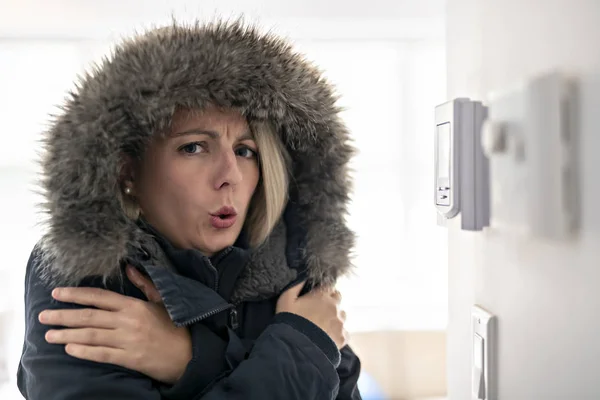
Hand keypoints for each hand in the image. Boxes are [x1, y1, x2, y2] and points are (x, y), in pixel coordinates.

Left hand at [39, 265, 191, 383]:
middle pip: (89, 317)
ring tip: (49, 335)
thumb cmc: (176, 326)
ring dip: (67, 336)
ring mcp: (128, 341)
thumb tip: (129, 267)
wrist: (189, 354)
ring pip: (91, 336)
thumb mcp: (161, 300)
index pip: (99, 297)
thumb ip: (144, 284)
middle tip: (42, 316)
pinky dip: (84, 352)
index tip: (57, 293)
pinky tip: (69, 350)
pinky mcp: (130, 358)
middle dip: (63, 316)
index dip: (76, 295)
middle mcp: (128, 322)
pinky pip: (101, 354)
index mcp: (134, 305)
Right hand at [276, 282, 347, 348]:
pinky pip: (344, 332)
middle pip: (337, 298)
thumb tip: (304, 276)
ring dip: (335, 317)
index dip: (323, 290)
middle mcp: (334, 306)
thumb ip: (296, 285)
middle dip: (330, 301)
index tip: (316, 296)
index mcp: (322, 295)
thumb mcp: (286, 299)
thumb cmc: (289, 321)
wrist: (295, 348)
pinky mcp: (342, 337)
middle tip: (319, 311)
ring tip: (323, 326)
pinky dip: (337, 334)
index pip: (329, 285)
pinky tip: (326, 337)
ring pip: (342, 315)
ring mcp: (340, 322)